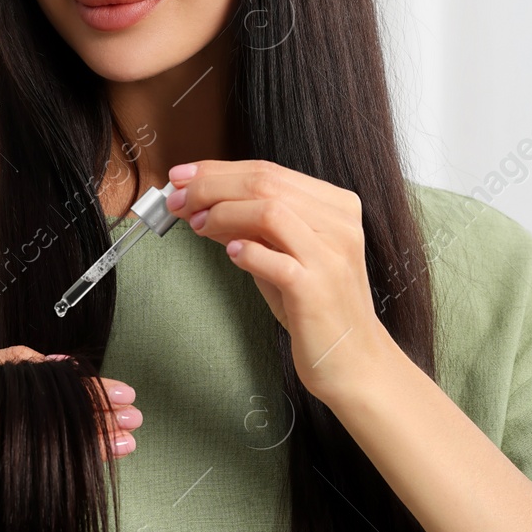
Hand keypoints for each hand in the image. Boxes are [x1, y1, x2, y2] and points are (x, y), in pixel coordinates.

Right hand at [0, 345, 141, 521]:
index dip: (95, 397)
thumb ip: (6, 368)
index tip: (127, 398)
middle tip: (135, 423)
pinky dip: (56, 480)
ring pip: (47, 462)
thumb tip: (62, 367)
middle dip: (102, 425)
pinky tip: (84, 473)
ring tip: (123, 446)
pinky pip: (24, 491)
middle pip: (57, 429)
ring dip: (89, 452)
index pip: (53, 395)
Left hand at [165, 159, 406, 406]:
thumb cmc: (316, 308)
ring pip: (270, 211)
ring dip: (222, 213)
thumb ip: (251, 227)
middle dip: (211, 187)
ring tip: (197, 226)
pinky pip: (274, 259)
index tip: (182, 177)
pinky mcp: (317, 289)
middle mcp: (339, 225)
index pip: (270, 171)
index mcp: (337, 207)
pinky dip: (245, 251)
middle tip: (177, 201)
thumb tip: (202, 204)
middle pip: (266, 183)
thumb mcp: (284, 256)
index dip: (219, 171)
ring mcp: (331, 256)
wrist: (354, 360)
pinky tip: (230, 253)